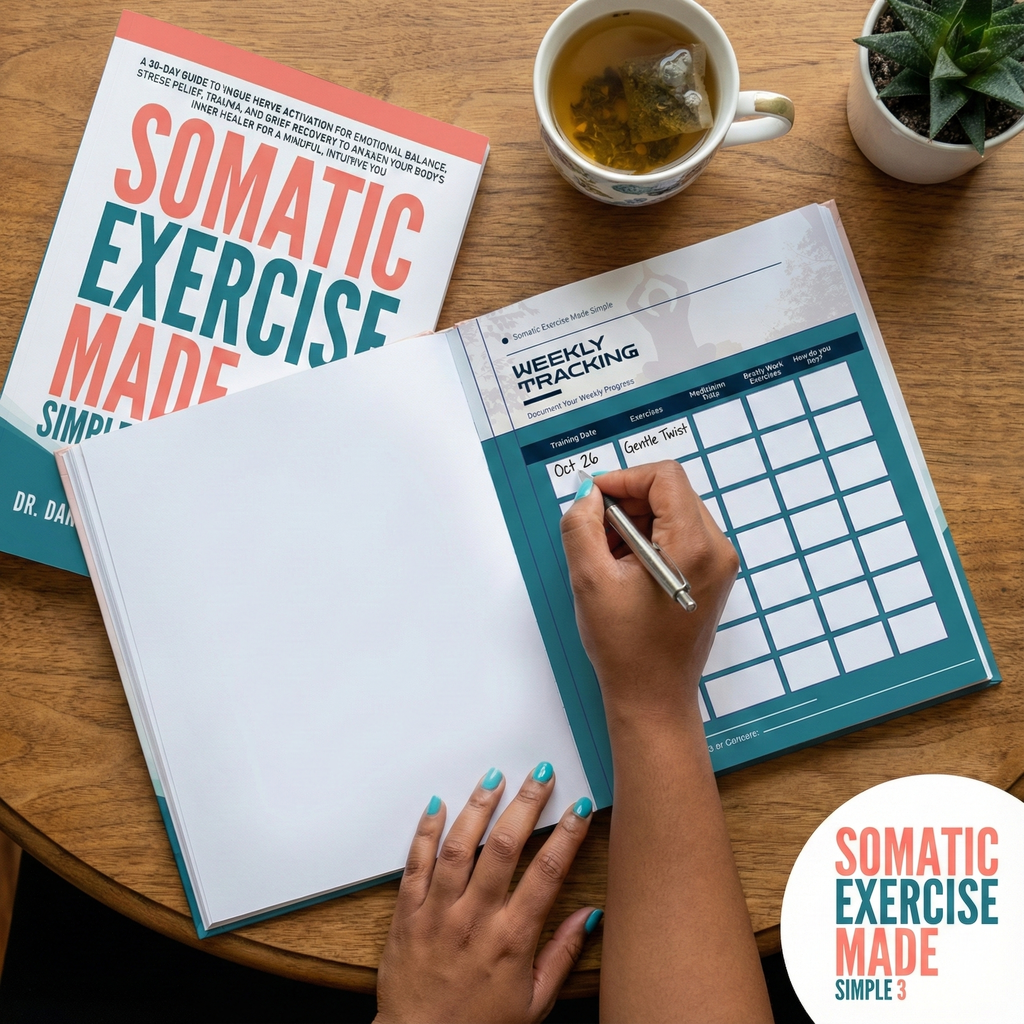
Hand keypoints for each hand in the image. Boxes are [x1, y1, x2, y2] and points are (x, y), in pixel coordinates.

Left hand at [374, 766, 598, 1023]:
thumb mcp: (535, 1002)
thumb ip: (563, 955)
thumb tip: (591, 915)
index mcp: (512, 939)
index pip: (548, 873)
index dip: (567, 835)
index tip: (579, 807)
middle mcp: (476, 919)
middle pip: (506, 847)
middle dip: (526, 804)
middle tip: (541, 774)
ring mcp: (438, 913)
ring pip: (460, 847)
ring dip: (478, 807)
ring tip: (495, 776)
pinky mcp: (407, 913)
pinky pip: (415, 864)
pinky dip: (425, 831)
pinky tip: (438, 804)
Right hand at [559, 461, 738, 718]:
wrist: (653, 697)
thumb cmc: (625, 648)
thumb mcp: (589, 580)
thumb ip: (582, 526)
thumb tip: (587, 495)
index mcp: (692, 546)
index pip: (664, 477)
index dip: (623, 479)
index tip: (594, 499)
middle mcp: (716, 549)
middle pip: (671, 492)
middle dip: (627, 503)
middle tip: (595, 532)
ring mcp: (718, 563)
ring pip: (673, 512)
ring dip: (635, 522)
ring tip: (607, 557)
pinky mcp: (711, 575)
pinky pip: (679, 535)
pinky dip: (648, 539)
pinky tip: (623, 568)